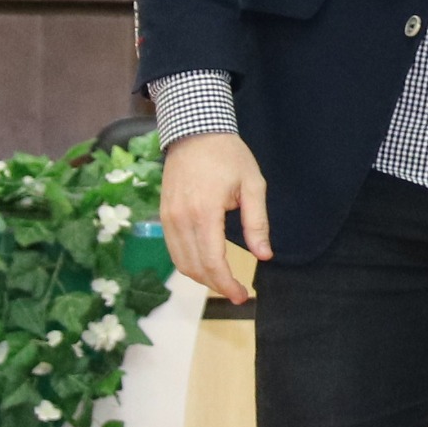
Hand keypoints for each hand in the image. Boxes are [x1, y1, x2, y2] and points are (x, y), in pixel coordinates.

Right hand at [160, 131, 268, 302]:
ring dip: (202, 278)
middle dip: (217, 286)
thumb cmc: (228, 155)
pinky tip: (206, 264)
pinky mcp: (163, 215)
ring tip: (224, 281)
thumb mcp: (253, 184)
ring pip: (181, 262)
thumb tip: (264, 256)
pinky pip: (173, 249)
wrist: (194, 130)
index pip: (212, 262)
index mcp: (205, 212)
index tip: (243, 296)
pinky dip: (189, 263)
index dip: (227, 284)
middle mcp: (181, 218)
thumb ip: (257, 222)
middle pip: (195, 267)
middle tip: (237, 292)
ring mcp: (168, 217)